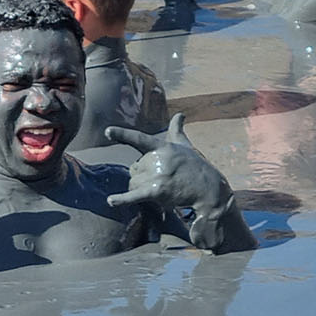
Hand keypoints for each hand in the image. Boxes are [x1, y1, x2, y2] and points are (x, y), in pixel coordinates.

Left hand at [103, 113, 233, 216]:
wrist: (208, 189)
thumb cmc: (195, 166)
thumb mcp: (185, 145)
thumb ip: (177, 130)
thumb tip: (179, 114)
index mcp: (162, 147)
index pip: (139, 139)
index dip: (122, 134)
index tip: (107, 131)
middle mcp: (158, 159)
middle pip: (134, 169)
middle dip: (143, 176)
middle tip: (161, 179)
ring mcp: (157, 175)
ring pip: (133, 183)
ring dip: (142, 188)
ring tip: (160, 189)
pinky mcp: (158, 191)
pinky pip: (135, 195)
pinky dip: (122, 199)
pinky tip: (111, 201)